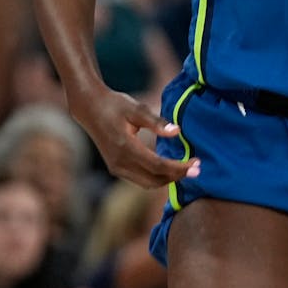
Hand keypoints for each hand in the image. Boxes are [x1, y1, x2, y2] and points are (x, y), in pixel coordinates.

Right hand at [70, 85, 199, 187]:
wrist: (89, 108)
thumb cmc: (114, 105)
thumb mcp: (136, 108)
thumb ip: (156, 122)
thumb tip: (177, 132)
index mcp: (125, 147)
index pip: (158, 166)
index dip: (179, 168)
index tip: (196, 164)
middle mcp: (119, 163)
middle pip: (154, 180)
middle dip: (177, 176)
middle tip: (197, 169)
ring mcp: (116, 168)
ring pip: (147, 183)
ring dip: (168, 179)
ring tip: (187, 169)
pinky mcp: (116, 168)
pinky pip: (141, 179)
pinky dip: (157, 177)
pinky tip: (171, 168)